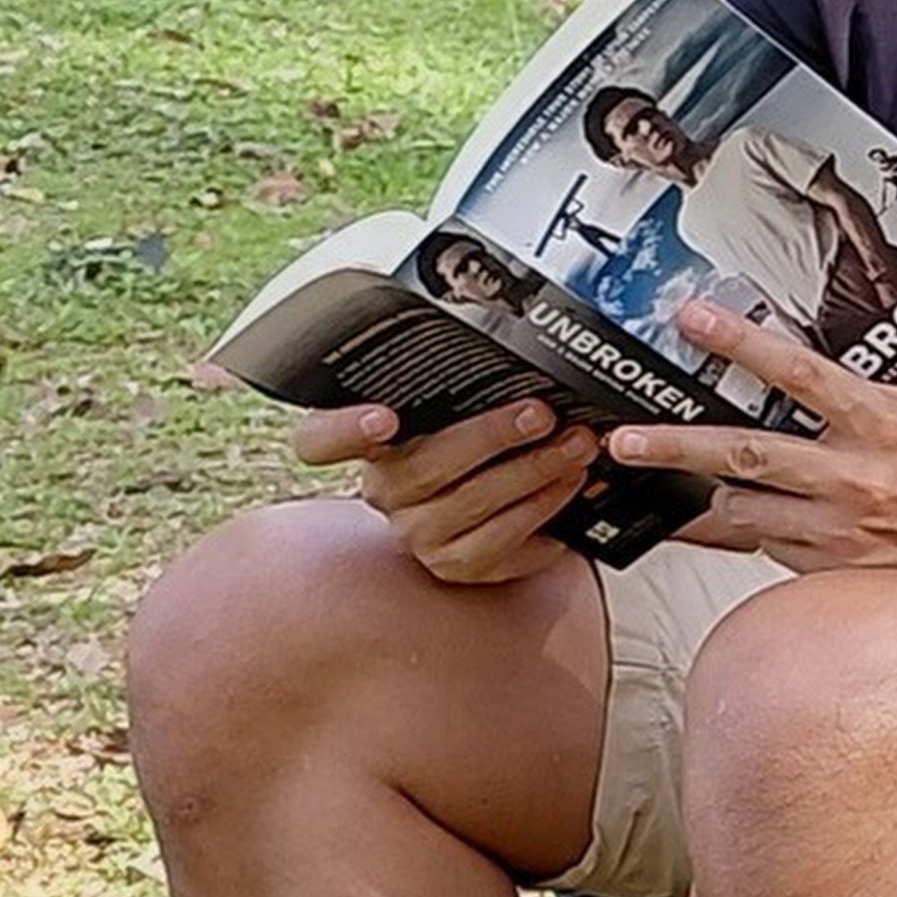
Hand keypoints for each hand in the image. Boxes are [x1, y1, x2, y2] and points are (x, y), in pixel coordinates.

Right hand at [301, 394, 599, 588]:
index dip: (344, 429)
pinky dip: (545, 511)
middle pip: (426, 469)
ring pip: (473, 506)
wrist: (495, 503)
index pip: (319, 440)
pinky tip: (571, 486)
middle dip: (494, 437)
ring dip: (535, 473)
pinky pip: (502, 544)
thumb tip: (508, 329)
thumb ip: (464, 383)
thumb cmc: (475, 439)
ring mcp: (418, 534)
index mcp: (370, 444)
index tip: (383, 417)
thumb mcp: (461, 406)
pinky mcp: (456, 566)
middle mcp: (385, 493)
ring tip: (576, 445)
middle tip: (542, 414)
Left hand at [598, 300, 896, 569]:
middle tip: (622, 436)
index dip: (740, 343)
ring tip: (672, 473)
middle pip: (742, 454)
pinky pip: (772, 544)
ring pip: (745, 506)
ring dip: (707, 488)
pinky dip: (754, 525)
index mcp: (881, 422)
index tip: (692, 320)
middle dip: (674, 444)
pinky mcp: (836, 567)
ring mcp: (840, 528)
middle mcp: (853, 476)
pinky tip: (741, 511)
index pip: (796, 374)